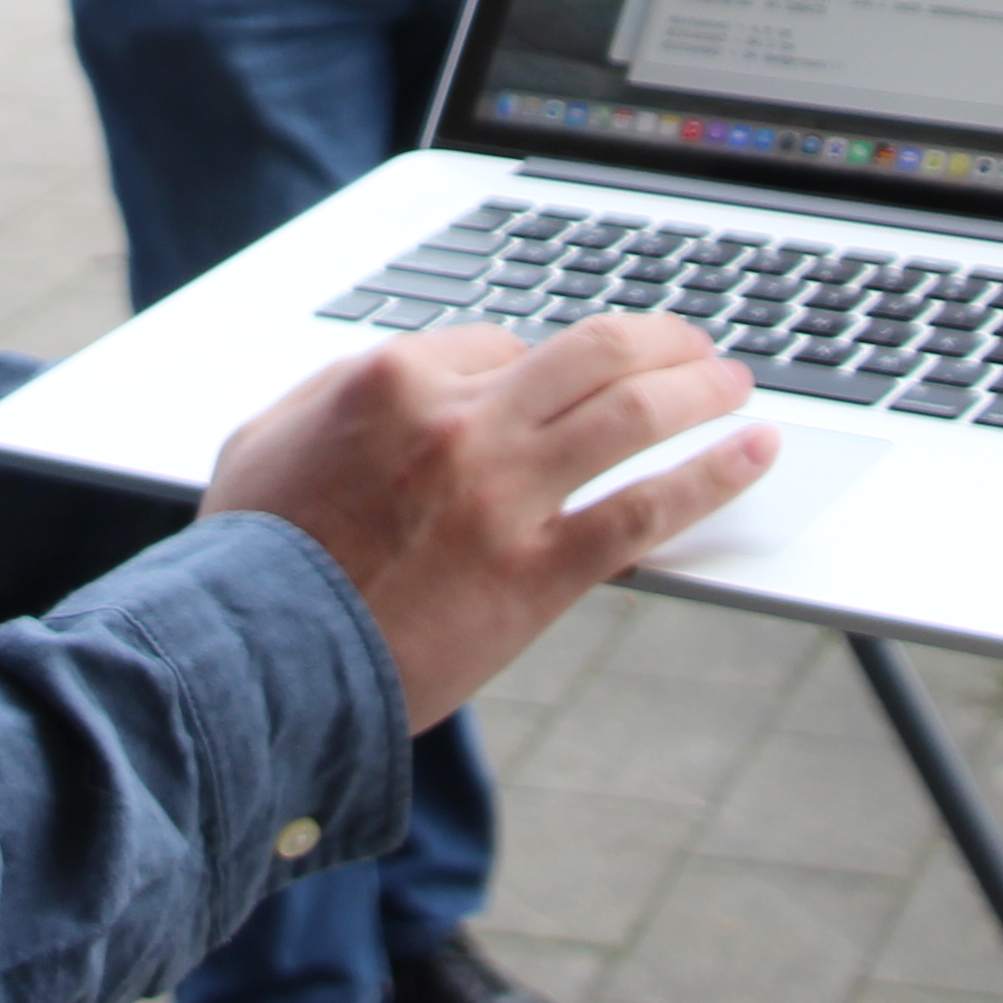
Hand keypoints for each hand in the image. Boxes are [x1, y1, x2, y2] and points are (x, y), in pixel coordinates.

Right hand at [204, 316, 774, 729]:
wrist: (254, 661)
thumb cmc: (251, 558)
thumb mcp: (266, 439)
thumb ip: (333, 396)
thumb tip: (382, 383)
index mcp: (394, 379)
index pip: (502, 343)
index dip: (538, 366)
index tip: (560, 390)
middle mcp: (463, 421)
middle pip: (593, 352)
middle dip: (656, 341)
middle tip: (692, 348)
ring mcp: (506, 495)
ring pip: (633, 413)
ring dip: (700, 390)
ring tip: (736, 389)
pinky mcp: (537, 572)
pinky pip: (644, 511)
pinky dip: (711, 476)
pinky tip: (751, 457)